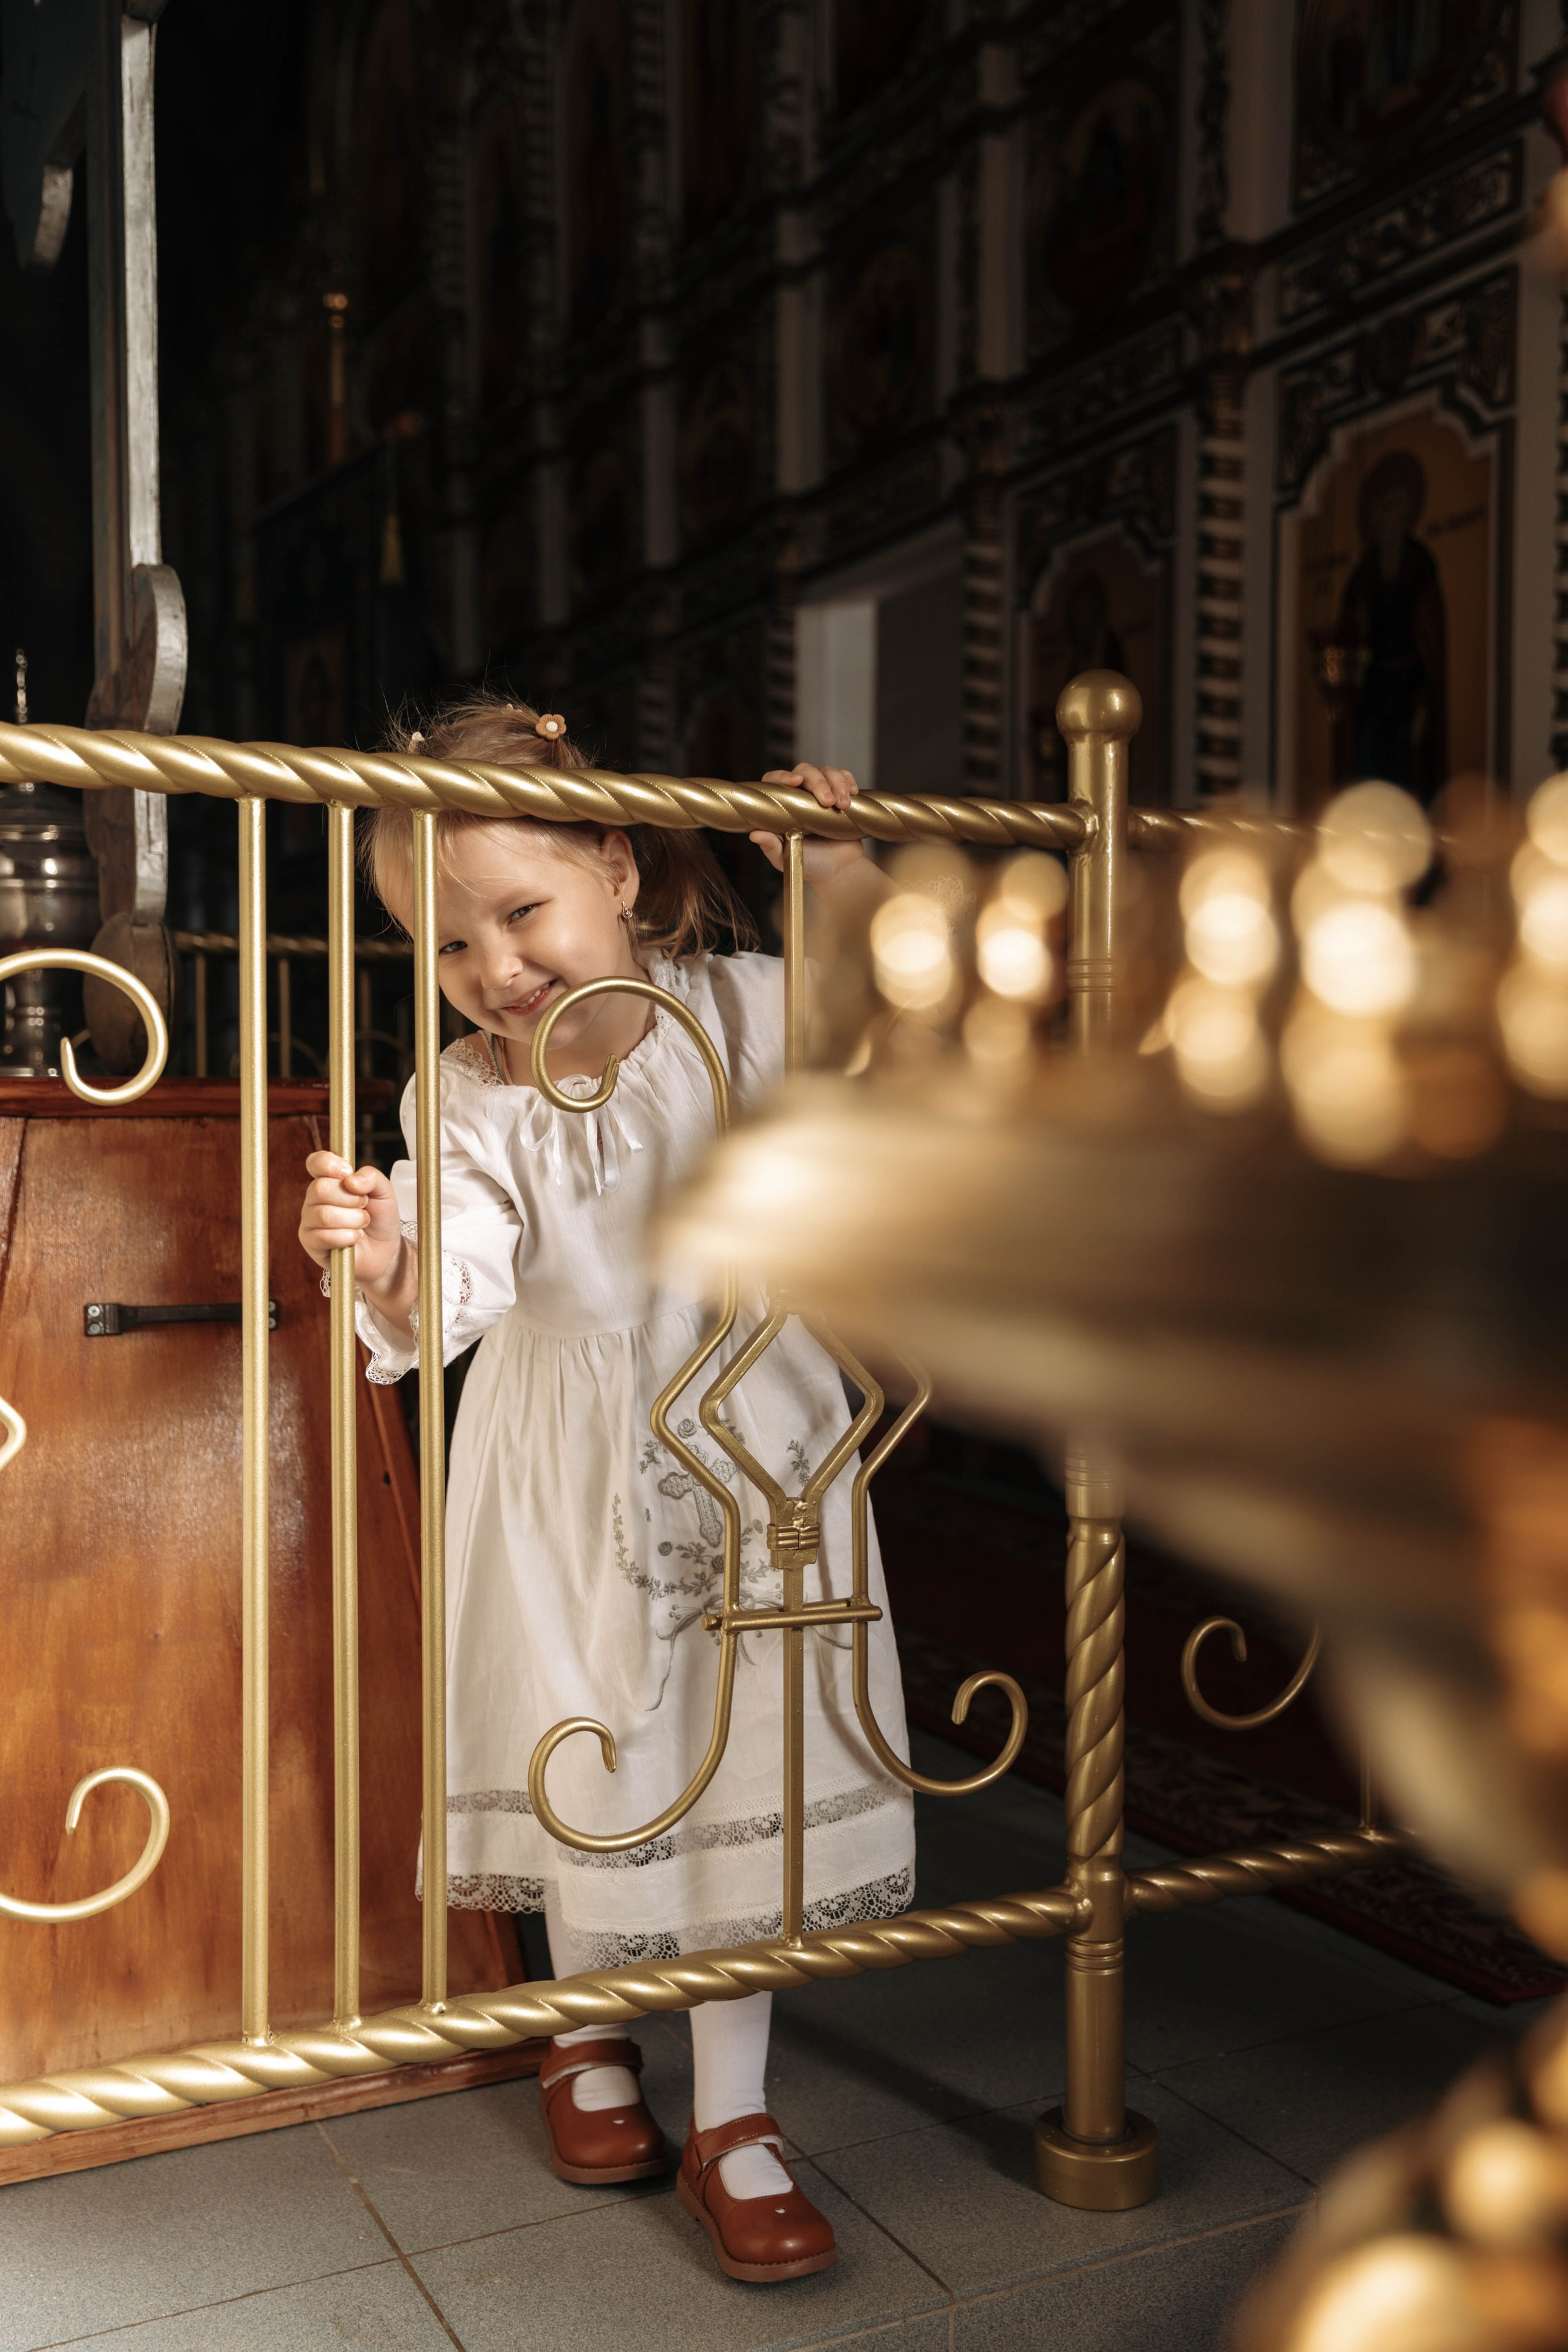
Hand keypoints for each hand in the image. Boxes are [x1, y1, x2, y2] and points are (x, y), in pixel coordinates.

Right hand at [300, 1151, 405, 1290]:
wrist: (385, 1250)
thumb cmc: (380, 1218)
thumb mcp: (384, 1192)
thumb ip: (371, 1177)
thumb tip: (349, 1180)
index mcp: (329, 1180)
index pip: (316, 1162)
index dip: (328, 1164)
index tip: (347, 1173)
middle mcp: (315, 1198)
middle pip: (320, 1189)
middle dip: (351, 1199)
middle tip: (364, 1206)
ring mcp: (310, 1220)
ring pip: (324, 1215)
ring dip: (353, 1220)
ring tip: (362, 1223)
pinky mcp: (310, 1243)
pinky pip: (324, 1236)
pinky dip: (347, 1237)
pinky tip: (355, 1238)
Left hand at [753, 763, 868, 890]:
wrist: (840, 870)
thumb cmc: (811, 864)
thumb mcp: (788, 859)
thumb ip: (772, 848)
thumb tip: (755, 835)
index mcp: (783, 808)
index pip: (776, 782)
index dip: (783, 776)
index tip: (796, 781)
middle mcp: (800, 796)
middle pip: (805, 771)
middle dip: (818, 782)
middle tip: (828, 802)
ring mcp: (820, 793)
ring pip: (826, 771)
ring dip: (837, 783)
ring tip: (844, 806)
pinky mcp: (840, 793)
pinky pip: (844, 776)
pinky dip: (848, 781)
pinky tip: (853, 795)